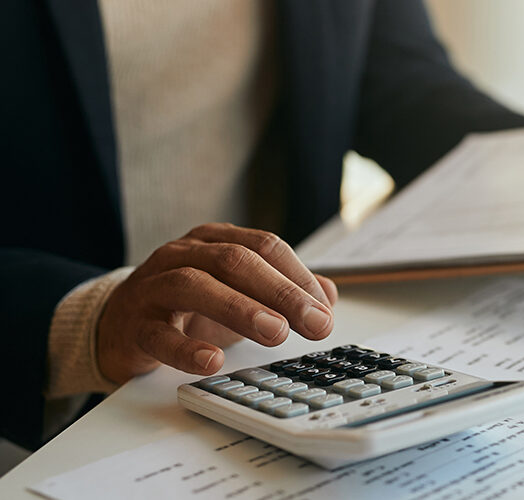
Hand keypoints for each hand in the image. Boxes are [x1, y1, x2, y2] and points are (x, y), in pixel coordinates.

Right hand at [97, 223, 338, 384]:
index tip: (325, 310)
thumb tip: (329, 296)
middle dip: (280, 292)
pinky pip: (158, 334)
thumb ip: (283, 290)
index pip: (264, 247)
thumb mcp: (238, 292)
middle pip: (236, 261)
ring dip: (241, 308)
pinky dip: (186, 348)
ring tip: (275, 333)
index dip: (298, 276)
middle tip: (313, 322)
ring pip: (195, 285)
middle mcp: (183, 255)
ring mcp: (154, 286)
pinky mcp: (133, 325)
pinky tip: (213, 362)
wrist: (115, 325)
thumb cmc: (186, 307)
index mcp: (214, 240)